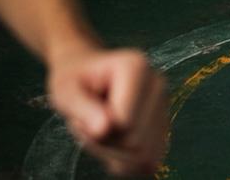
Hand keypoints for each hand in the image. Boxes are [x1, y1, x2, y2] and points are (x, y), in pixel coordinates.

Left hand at [47, 48, 168, 177]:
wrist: (86, 76)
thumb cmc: (75, 80)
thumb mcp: (66, 90)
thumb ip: (81, 107)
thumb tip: (103, 130)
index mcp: (136, 68)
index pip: (125, 122)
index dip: (98, 129)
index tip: (85, 112)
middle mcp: (157, 85)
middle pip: (136, 142)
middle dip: (106, 143)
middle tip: (90, 122)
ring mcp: (164, 107)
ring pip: (144, 156)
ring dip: (115, 154)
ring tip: (102, 129)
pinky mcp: (164, 127)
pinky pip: (148, 162)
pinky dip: (126, 160)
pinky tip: (114, 140)